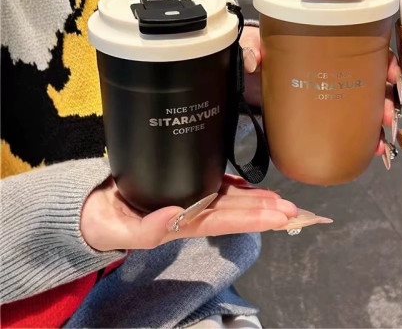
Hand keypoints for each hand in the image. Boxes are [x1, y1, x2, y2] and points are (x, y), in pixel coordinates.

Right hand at [81, 174, 331, 251]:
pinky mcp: (184, 185)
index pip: (226, 222)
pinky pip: (215, 186)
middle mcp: (193, 213)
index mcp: (184, 224)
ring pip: (231, 200)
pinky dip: (235, 185)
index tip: (279, 215)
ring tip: (281, 199)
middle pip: (236, 212)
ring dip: (257, 200)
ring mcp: (191, 200)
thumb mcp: (121, 229)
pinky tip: (249, 184)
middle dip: (265, 211)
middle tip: (293, 209)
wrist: (95, 210)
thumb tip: (174, 216)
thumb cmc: (108, 221)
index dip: (254, 218)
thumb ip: (146, 229)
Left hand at [240, 25, 401, 158]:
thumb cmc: (256, 52)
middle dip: (386, 97)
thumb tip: (254, 60)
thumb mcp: (253, 44)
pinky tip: (373, 150)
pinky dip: (363, 137)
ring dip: (378, 121)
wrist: (245, 76)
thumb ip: (250, 48)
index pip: (365, 49)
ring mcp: (328, 93)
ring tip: (380, 140)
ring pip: (365, 105)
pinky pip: (348, 125)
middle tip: (387, 113)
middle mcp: (334, 69)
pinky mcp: (319, 115)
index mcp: (327, 47)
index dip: (383, 60)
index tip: (391, 74)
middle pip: (371, 80)